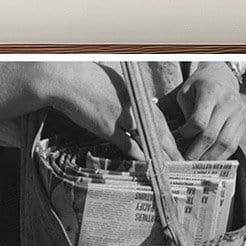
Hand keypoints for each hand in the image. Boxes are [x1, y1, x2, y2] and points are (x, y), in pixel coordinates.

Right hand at [37, 62, 176, 161]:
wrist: (66, 79)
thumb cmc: (85, 77)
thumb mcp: (112, 83)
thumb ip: (124, 96)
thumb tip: (129, 109)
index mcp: (134, 93)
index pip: (158, 116)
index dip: (168, 133)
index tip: (174, 145)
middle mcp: (132, 104)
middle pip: (158, 129)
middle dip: (170, 147)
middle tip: (180, 161)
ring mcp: (121, 116)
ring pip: (148, 139)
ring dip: (159, 154)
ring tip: (169, 167)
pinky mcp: (108, 127)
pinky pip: (128, 145)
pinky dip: (140, 155)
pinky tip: (148, 164)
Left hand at [176, 63, 245, 159]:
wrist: (221, 77)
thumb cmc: (198, 87)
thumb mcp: (186, 92)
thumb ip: (183, 112)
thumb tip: (179, 139)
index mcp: (212, 91)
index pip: (199, 121)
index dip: (187, 133)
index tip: (179, 137)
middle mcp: (229, 102)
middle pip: (212, 135)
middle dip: (196, 152)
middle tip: (185, 162)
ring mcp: (239, 113)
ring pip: (225, 143)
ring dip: (210, 158)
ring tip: (197, 165)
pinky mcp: (244, 122)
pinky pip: (233, 144)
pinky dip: (221, 156)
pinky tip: (210, 160)